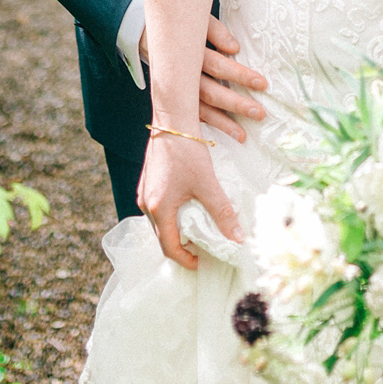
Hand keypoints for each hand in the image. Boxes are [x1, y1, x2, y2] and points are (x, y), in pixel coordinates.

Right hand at [138, 133, 243, 268]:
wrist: (171, 120)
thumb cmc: (188, 151)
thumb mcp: (207, 184)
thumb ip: (222, 212)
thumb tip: (238, 239)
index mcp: (159, 209)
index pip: (170, 248)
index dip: (187, 260)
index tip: (203, 262)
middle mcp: (146, 204)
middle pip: (163, 237)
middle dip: (183, 247)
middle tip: (204, 249)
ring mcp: (144, 192)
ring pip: (159, 223)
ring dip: (177, 231)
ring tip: (198, 231)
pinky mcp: (147, 182)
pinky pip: (157, 209)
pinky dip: (171, 217)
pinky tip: (187, 210)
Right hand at [139, 14, 267, 143]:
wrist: (148, 38)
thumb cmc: (183, 29)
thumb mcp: (199, 23)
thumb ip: (215, 31)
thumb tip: (234, 48)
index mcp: (191, 53)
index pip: (218, 65)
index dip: (239, 74)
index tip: (262, 83)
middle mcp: (183, 76)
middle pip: (211, 92)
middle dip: (235, 104)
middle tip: (259, 113)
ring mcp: (178, 92)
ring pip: (200, 110)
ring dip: (222, 123)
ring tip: (243, 136)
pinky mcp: (174, 102)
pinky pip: (191, 117)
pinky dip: (205, 127)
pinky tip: (221, 137)